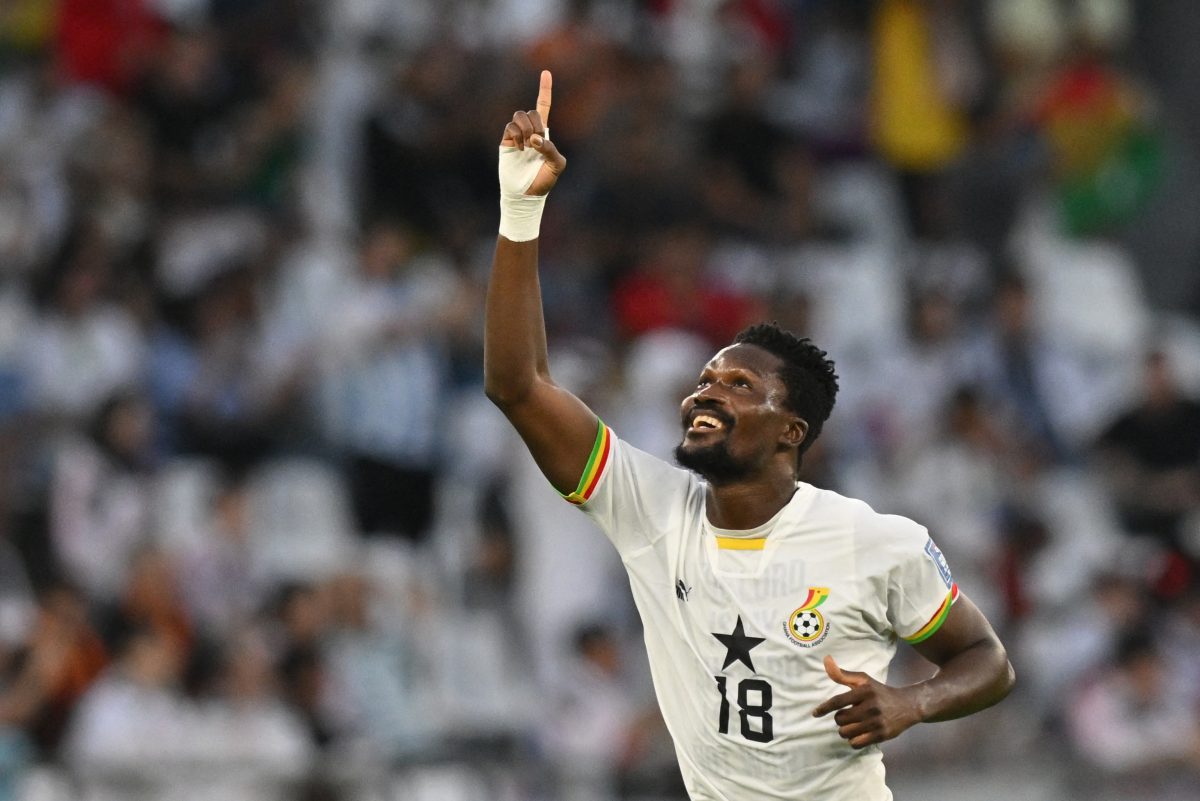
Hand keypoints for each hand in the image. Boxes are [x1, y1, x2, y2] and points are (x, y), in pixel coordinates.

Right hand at [499, 70, 565, 196]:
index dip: (544, 89)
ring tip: (528, 146)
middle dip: (537, 125)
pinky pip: (510, 127)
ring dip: (526, 129)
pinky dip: (517, 136)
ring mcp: (516, 136)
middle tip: (537, 143)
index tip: (546, 71)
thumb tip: (534, 138)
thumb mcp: (557, 164)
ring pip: (519, 116)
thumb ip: (551, 149)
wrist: (527, 194)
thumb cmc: (544, 181)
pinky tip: (520, 149)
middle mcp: (529, 131)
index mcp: (543, 133)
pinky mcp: (506, 142)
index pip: (543, 105)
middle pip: (532, 111)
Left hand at [812, 655, 920, 748]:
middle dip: (840, 719)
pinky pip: (856, 744)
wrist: (908, 706)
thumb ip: (843, 674)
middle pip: (840, 720)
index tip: (815, 714)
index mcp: (864, 691)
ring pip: (846, 733)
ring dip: (845, 731)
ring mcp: (877, 722)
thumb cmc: (880, 692)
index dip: (824, 708)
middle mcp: (871, 707)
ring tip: (853, 725)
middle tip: (849, 715)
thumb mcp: (864, 680)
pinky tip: (858, 734)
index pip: (838, 701)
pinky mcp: (882, 736)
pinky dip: (853, 740)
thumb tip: (826, 660)